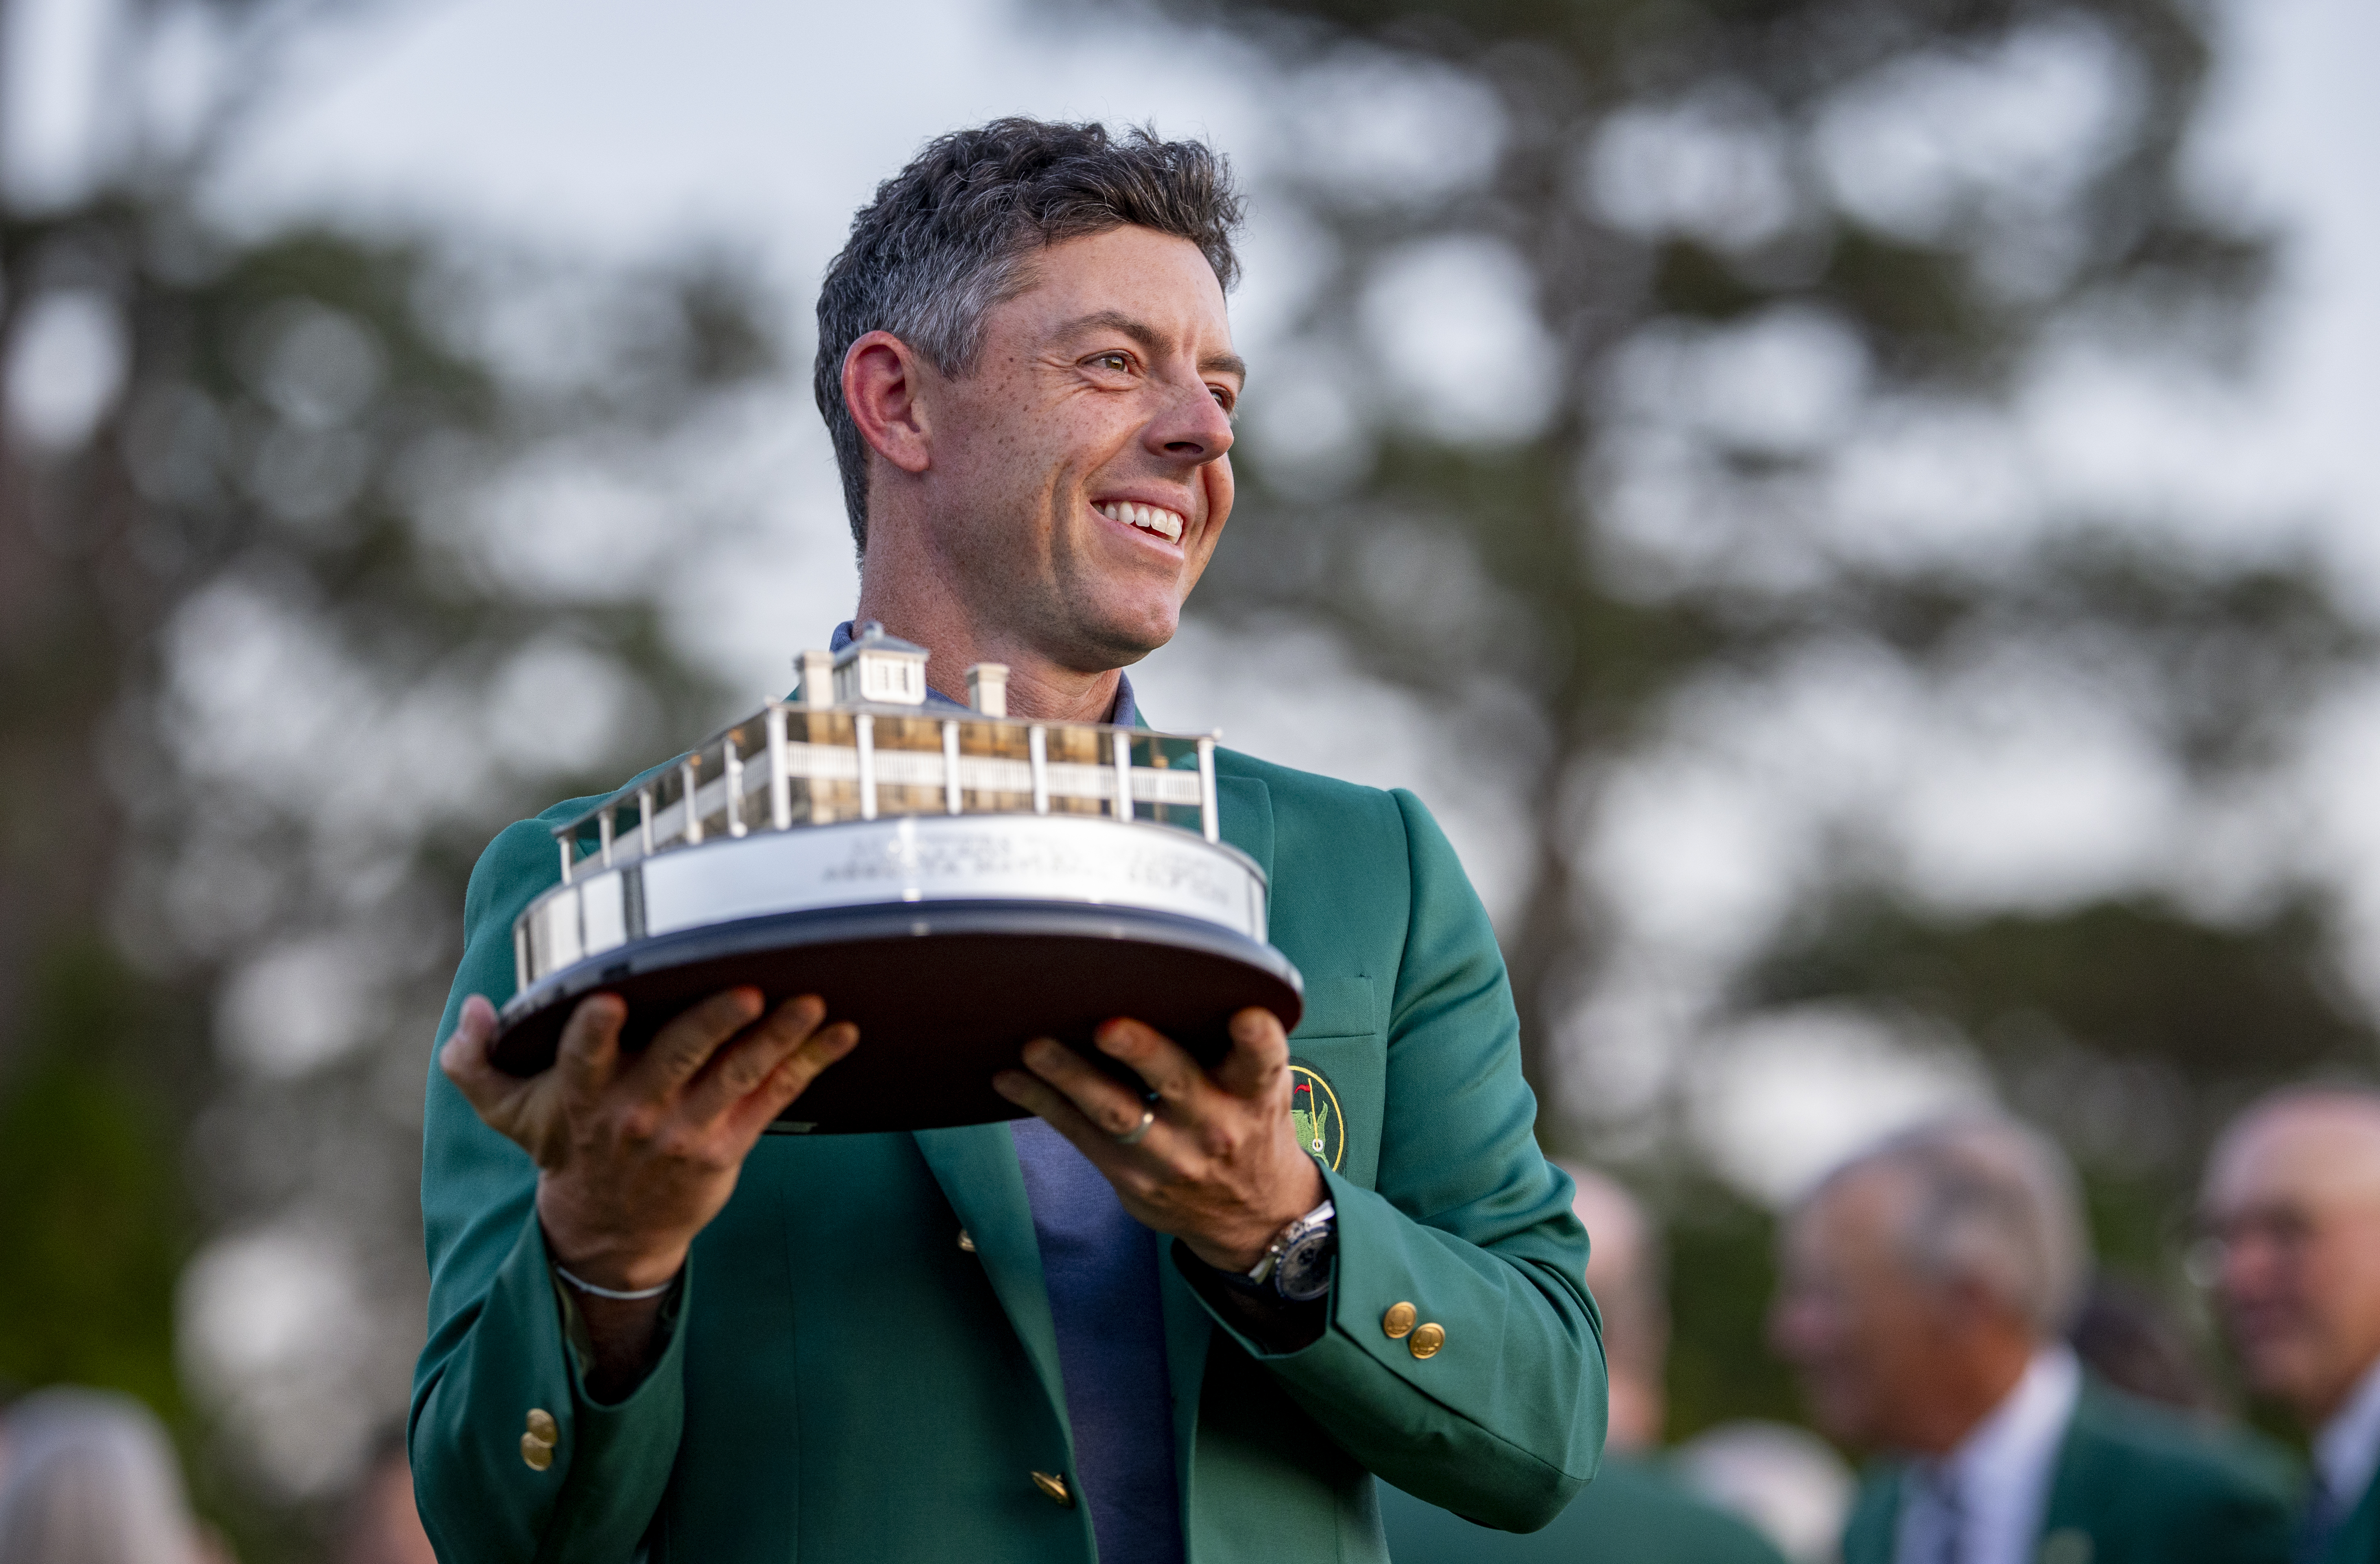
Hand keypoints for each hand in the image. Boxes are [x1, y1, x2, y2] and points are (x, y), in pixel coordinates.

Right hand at [441, 987, 857, 1289]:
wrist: (607, 1231)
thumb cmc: (564, 1147)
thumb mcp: (508, 1112)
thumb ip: (478, 1063)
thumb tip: (474, 1010)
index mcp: (582, 1096)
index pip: (583, 1058)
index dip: (595, 1032)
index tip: (610, 1001)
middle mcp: (636, 1112)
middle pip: (678, 1059)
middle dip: (712, 1023)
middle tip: (746, 991)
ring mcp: (686, 1131)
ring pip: (737, 1077)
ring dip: (778, 1038)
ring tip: (811, 1004)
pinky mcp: (727, 1146)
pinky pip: (774, 1098)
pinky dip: (810, 1064)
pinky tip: (842, 1034)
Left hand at [992, 1007, 1322, 1271]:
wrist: (1253, 1215)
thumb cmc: (1249, 1126)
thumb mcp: (1264, 1089)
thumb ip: (1235, 1048)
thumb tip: (1177, 978)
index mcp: (1254, 1093)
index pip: (1263, 1061)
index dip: (1256, 1038)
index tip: (1244, 1017)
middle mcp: (1215, 1124)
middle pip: (1176, 1081)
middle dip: (1141, 1051)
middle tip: (1108, 1026)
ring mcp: (1170, 1155)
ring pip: (1116, 1111)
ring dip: (1071, 1076)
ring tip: (1035, 1047)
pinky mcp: (1130, 1175)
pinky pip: (1080, 1134)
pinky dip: (1042, 1102)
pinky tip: (1010, 1079)